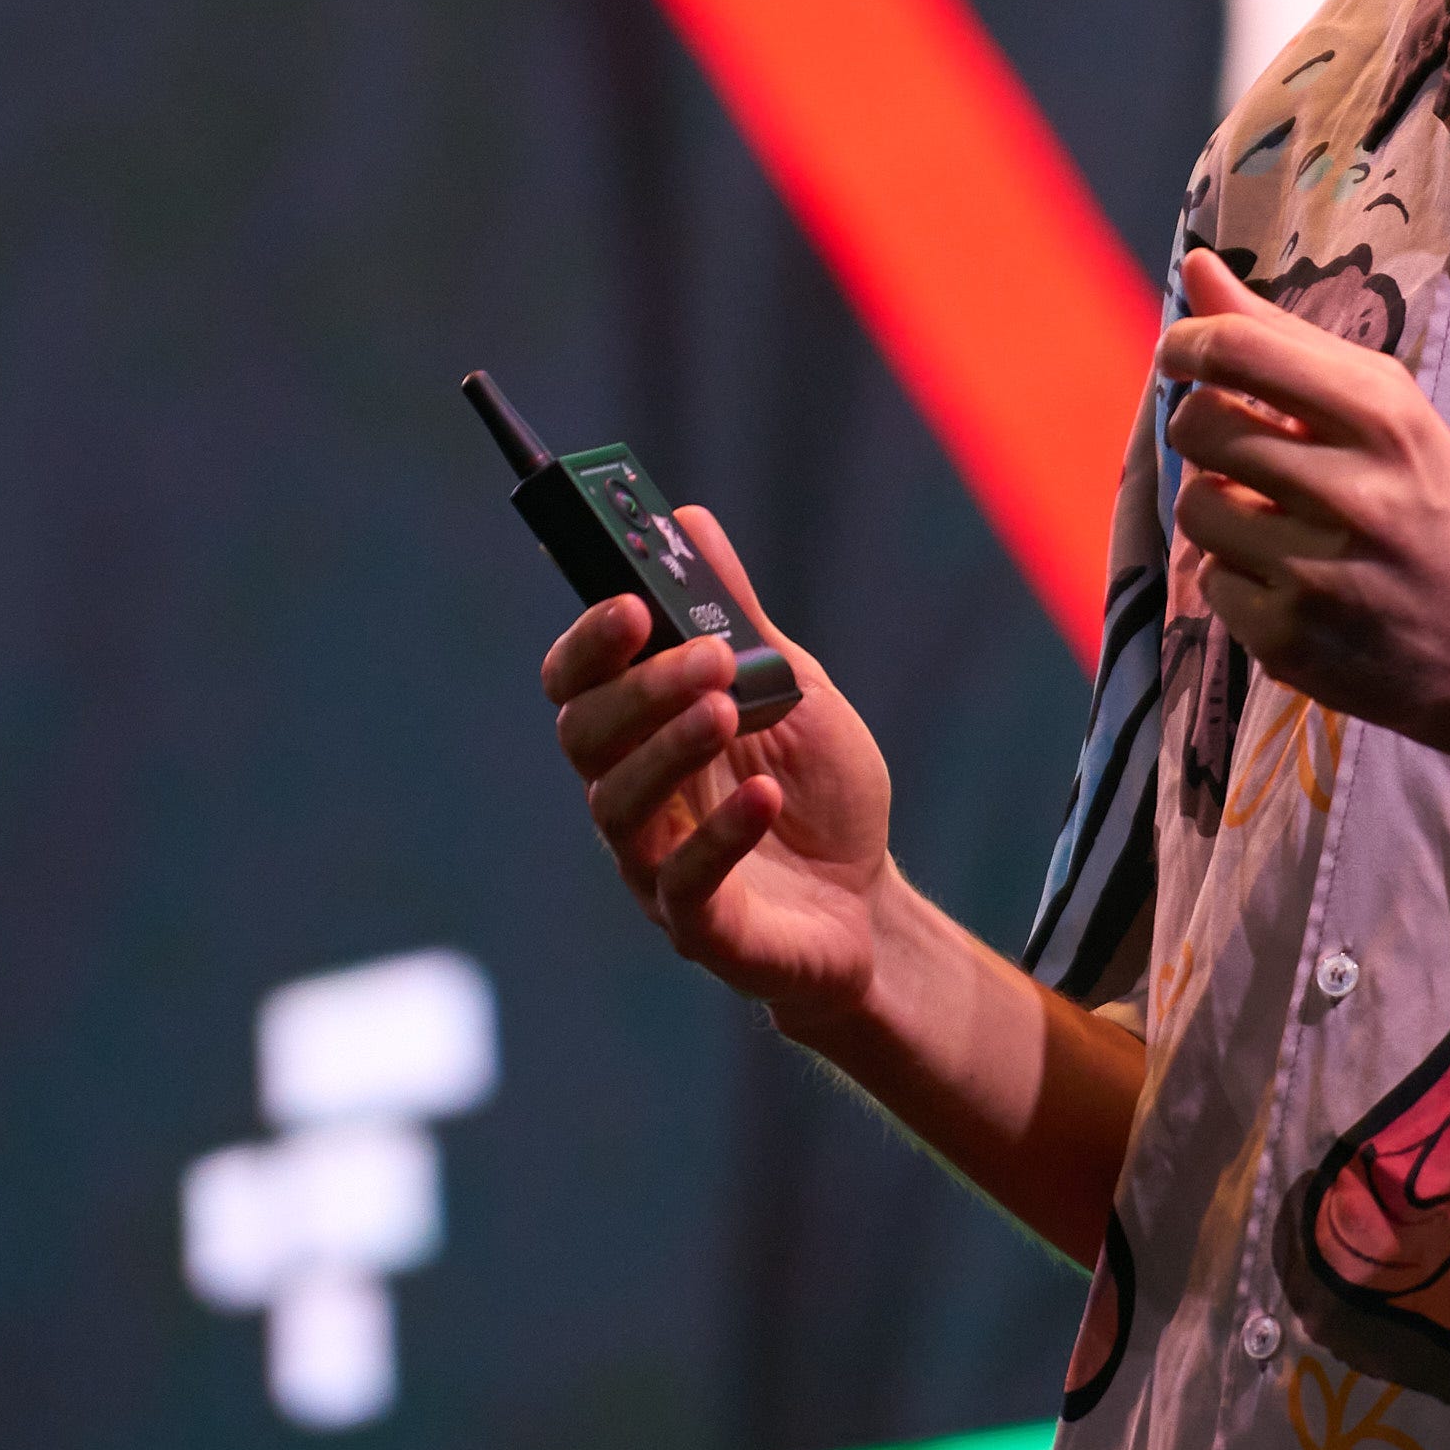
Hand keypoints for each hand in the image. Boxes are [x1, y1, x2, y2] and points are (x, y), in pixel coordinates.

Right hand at [542, 508, 898, 1034]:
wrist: (870, 907)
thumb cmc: (817, 793)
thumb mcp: (789, 688)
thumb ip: (735, 615)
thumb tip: (688, 520)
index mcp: (640, 735)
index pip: (578, 682)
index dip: (590, 641)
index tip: (629, 601)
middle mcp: (632, 799)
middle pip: (587, 737)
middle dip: (639, 689)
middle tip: (707, 656)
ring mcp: (656, 869)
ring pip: (620, 807)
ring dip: (670, 750)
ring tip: (728, 709)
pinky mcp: (702, 928)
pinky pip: (685, 884)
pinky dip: (720, 834)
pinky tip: (764, 795)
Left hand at [1161, 253, 1449, 840]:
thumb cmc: (1438, 511)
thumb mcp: (1390, 412)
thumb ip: (1286, 340)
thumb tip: (1195, 266)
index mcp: (1382, 417)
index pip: (1241, 350)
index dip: (1187, 344)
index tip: (1181, 354)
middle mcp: (1352, 491)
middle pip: (1201, 425)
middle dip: (1203, 429)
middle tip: (1241, 448)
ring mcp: (1317, 571)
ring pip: (1196, 505)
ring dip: (1220, 507)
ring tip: (1276, 521)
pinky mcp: (1289, 638)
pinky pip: (1210, 581)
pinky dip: (1237, 578)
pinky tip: (1292, 582)